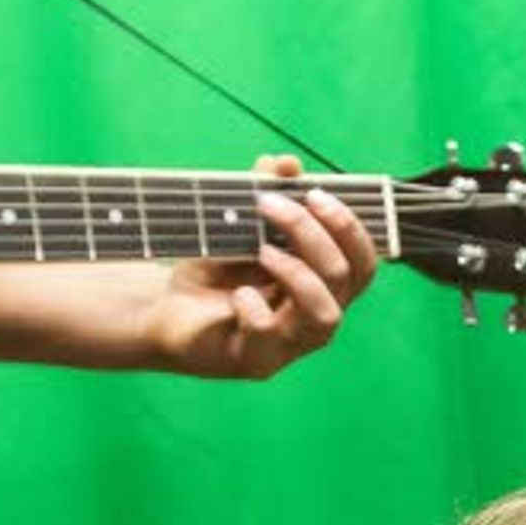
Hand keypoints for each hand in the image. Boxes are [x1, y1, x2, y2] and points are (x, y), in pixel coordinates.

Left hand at [137, 154, 376, 379]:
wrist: (163, 310)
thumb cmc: (212, 271)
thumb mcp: (238, 225)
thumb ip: (265, 194)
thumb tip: (284, 163)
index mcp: (323, 287)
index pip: (362, 263)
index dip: (349, 227)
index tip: (313, 193)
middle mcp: (315, 318)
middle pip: (344, 278)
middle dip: (312, 234)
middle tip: (269, 205)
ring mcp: (289, 345)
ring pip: (324, 315)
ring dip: (297, 274)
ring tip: (262, 251)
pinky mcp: (255, 361)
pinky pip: (269, 335)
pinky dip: (254, 308)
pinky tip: (236, 296)